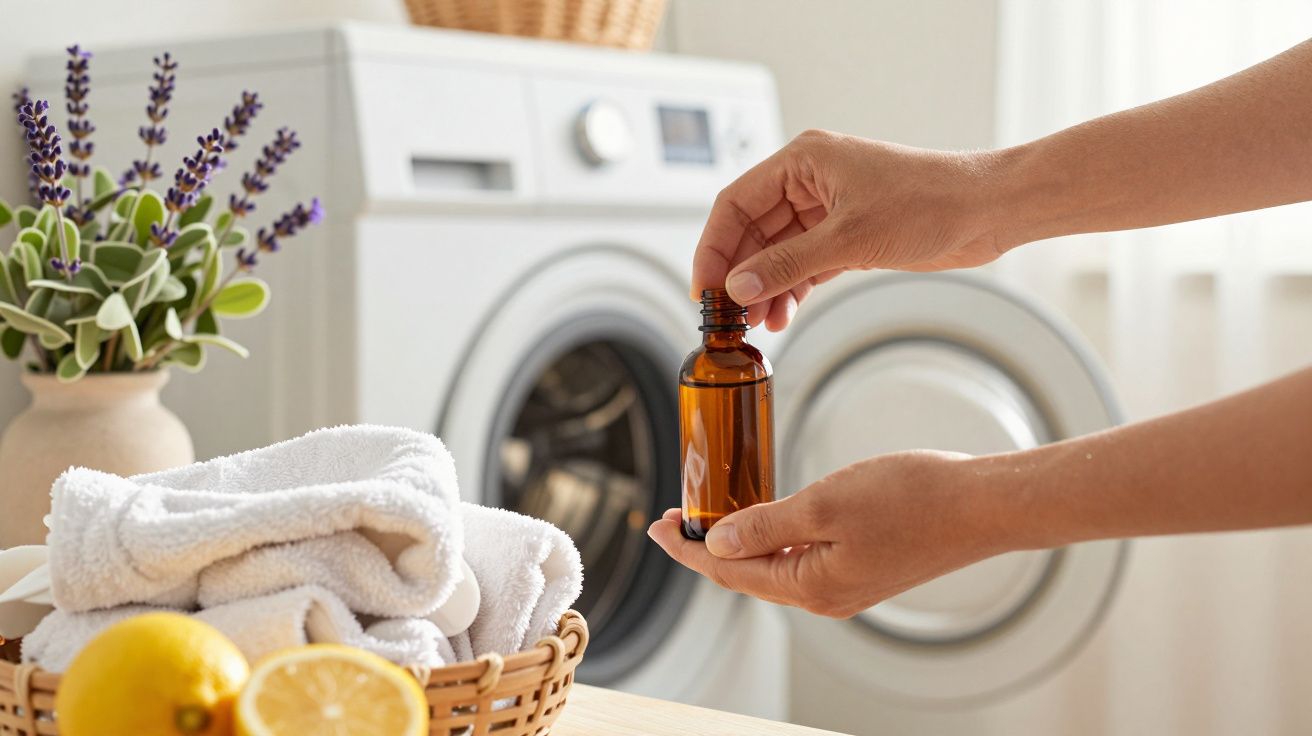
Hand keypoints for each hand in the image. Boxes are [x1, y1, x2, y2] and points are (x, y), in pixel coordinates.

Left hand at [648, 451, 1005, 617]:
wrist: (981, 506)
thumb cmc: (912, 500)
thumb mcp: (824, 504)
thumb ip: (766, 525)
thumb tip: (716, 540)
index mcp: (809, 586)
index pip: (727, 570)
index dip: (686, 547)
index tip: (656, 524)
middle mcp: (824, 597)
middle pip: (745, 575)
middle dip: (704, 547)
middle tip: (672, 518)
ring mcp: (846, 586)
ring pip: (773, 570)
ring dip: (737, 544)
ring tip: (708, 517)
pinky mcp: (864, 571)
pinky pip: (800, 563)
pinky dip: (772, 543)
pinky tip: (763, 522)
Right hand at [692, 130, 1006, 329]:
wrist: (987, 210)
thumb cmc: (931, 202)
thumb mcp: (849, 238)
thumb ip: (787, 264)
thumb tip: (739, 287)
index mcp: (803, 161)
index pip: (736, 203)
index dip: (714, 246)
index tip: (704, 288)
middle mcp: (810, 181)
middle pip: (752, 229)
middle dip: (739, 273)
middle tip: (727, 315)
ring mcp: (829, 209)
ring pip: (776, 250)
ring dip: (764, 286)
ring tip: (755, 323)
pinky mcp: (848, 235)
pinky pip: (803, 263)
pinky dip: (790, 288)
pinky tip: (782, 314)